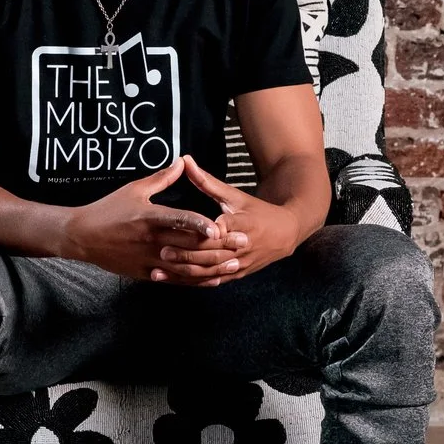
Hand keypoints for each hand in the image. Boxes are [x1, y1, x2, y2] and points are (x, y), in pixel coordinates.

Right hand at [59, 157, 228, 281]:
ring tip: (233, 263)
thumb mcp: (134, 190)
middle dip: (219, 246)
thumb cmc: (108, 209)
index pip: (179, 220)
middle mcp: (151, 240)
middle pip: (190, 246)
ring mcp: (149, 260)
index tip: (220, 226)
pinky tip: (212, 279)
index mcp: (149, 217)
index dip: (201, 224)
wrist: (83, 237)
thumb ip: (162, 178)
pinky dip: (195, 280)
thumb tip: (182, 162)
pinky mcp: (146, 274)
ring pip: (186, 267)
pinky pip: (175, 280)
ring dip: (212, 266)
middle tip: (243, 243)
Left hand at [147, 159, 304, 286]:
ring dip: (183, 273)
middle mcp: (242, 247)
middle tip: (161, 251)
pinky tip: (172, 281)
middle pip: (211, 254)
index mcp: (242, 224)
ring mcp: (239, 264)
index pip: (219, 230)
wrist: (285, 233)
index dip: (199, 232)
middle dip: (186, 254)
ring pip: (209, 272)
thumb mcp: (233, 195)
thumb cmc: (256, 210)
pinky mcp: (236, 275)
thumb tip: (185, 160)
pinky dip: (191, 283)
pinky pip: (212, 281)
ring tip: (158, 271)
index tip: (177, 229)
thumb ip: (207, 181)